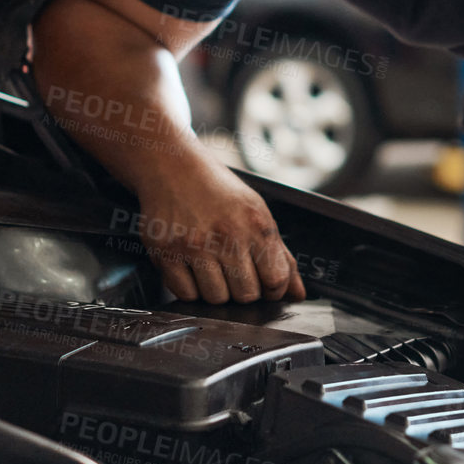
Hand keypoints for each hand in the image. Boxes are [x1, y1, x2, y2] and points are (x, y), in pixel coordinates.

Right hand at [132, 150, 304, 303]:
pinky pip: (186, 294)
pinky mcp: (166, 252)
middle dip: (242, 288)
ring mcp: (195, 245)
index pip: (276, 280)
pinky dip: (189, 288)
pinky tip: (190, 266)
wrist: (172, 165)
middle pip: (246, 295)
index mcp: (256, 224)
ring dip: (215, 289)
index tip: (264, 282)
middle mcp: (227, 236)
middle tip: (233, 269)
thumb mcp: (256, 212)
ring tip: (210, 265)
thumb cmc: (217, 188)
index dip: (272, 288)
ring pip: (216, 299)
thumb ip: (280, 255)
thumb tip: (297, 293)